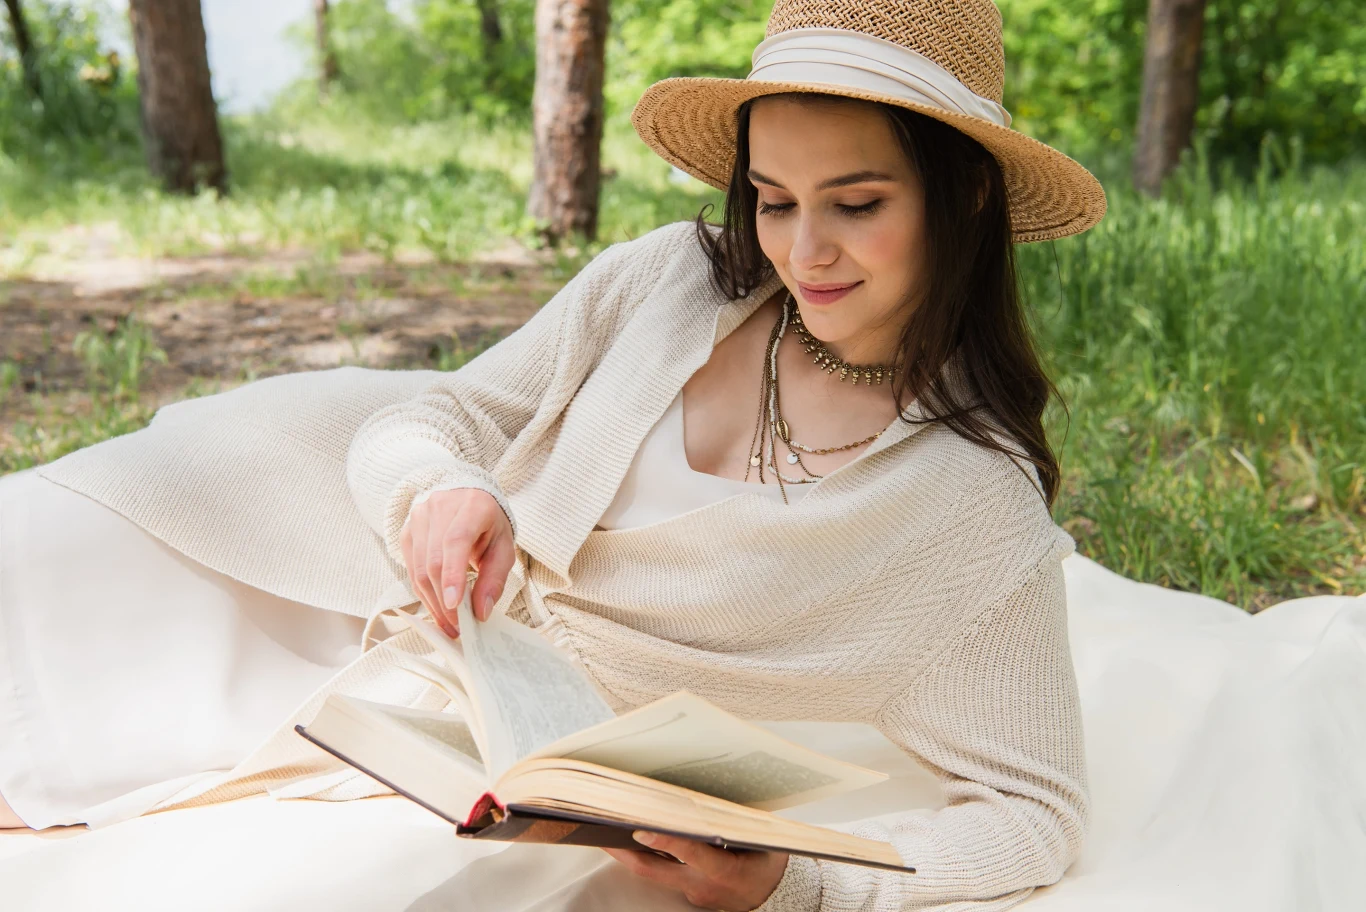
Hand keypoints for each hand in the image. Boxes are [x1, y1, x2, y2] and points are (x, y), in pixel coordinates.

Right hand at [399, 488, 514, 637]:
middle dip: (444, 600)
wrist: (467, 497)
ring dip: (432, 602)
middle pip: (434, 560)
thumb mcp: (503, 548)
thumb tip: (481, 612)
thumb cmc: (488, 525)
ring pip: (419, 568)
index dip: (453, 574)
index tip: (453, 605)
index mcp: (472, 506)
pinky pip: (411, 569)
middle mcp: (440, 507)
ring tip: (448, 624)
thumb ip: (494, 579)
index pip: (456, 541)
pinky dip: (423, 592)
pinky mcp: (407, 531)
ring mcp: (419, 517)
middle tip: (457, 628)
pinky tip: (436, 607)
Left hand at [603, 831, 787, 910]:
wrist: (779, 897)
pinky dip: (651, 856)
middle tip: (600, 828)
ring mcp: (694, 894)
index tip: (640, 827)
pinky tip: (638, 839)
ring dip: (631, 852)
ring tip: (609, 827)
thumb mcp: (762, 839)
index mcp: (726, 871)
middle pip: (654, 869)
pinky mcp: (689, 895)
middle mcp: (703, 886)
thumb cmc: (772, 860)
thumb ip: (734, 820)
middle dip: (624, 850)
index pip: (691, 853)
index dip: (665, 839)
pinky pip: (665, 874)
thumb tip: (706, 791)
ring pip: (654, 872)